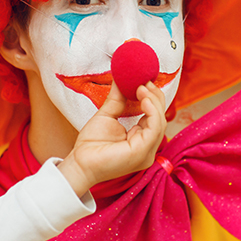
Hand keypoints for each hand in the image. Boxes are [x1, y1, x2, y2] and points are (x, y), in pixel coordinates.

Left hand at [58, 80, 166, 196]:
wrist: (80, 162)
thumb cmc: (91, 145)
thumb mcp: (107, 115)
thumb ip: (117, 99)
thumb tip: (121, 79)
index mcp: (141, 140)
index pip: (155, 117)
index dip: (152, 98)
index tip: (144, 82)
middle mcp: (148, 148)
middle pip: (160, 118)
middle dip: (155, 97)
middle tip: (145, 81)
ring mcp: (147, 152)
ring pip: (160, 122)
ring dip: (153, 101)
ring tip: (141, 87)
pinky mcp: (143, 152)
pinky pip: (155, 128)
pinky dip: (152, 111)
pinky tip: (143, 99)